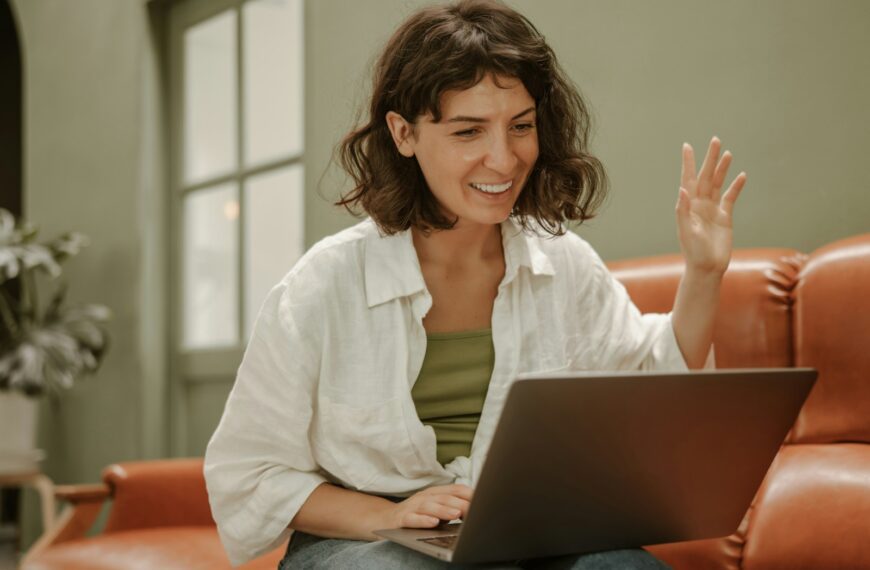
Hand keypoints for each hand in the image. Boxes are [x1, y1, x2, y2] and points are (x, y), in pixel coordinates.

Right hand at [383, 484, 472, 528]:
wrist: (384, 519)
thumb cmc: (415, 516)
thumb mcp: (435, 510)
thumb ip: (451, 510)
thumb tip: (473, 514)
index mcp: (435, 493)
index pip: (455, 490)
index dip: (469, 495)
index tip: (484, 501)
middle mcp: (424, 497)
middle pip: (445, 497)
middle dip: (461, 503)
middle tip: (475, 511)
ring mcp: (412, 507)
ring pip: (430, 506)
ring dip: (445, 509)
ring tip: (458, 513)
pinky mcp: (401, 519)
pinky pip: (413, 518)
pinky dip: (424, 520)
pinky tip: (434, 523)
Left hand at [677, 136, 746, 274]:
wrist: (707, 267)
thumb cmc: (694, 252)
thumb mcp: (686, 231)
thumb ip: (683, 210)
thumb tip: (682, 189)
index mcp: (688, 205)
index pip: (688, 179)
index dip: (688, 163)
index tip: (687, 146)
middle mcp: (699, 205)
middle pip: (705, 177)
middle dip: (709, 159)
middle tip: (715, 140)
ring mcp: (712, 210)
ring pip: (718, 184)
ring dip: (722, 169)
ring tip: (726, 153)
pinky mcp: (724, 217)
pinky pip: (730, 198)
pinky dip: (736, 186)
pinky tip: (741, 175)